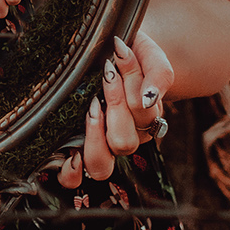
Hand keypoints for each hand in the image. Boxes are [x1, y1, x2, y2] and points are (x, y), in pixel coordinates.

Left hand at [57, 28, 172, 186]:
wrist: (111, 50)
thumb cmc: (132, 55)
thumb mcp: (151, 56)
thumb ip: (159, 74)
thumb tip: (149, 97)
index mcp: (146, 120)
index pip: (142, 112)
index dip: (131, 83)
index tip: (118, 55)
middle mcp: (126, 138)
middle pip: (124, 142)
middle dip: (114, 104)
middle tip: (106, 75)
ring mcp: (102, 149)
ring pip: (101, 165)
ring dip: (94, 135)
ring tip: (91, 106)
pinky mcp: (77, 152)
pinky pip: (73, 179)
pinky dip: (71, 170)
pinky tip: (71, 152)